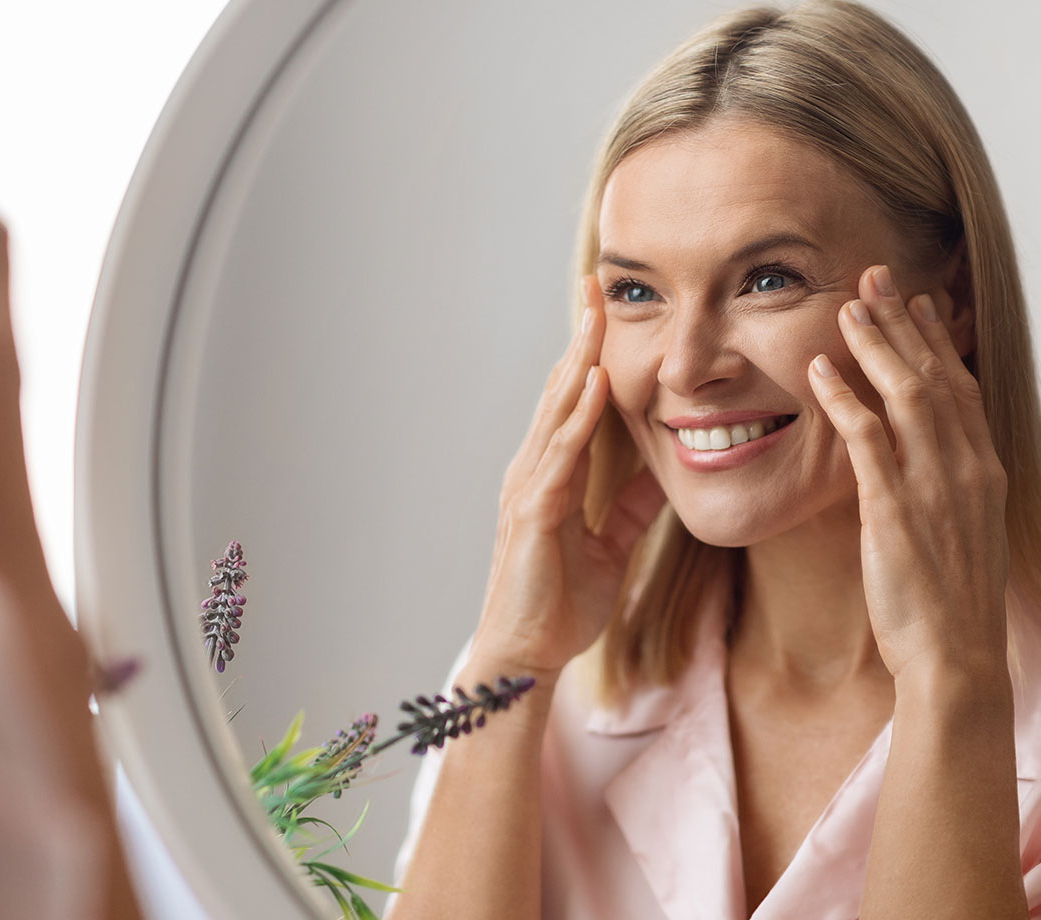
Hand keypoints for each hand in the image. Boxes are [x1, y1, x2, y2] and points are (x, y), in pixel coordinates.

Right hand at [469, 276, 666, 681]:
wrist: (526, 655)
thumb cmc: (561, 603)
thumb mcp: (611, 547)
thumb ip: (630, 508)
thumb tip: (660, 475)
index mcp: (550, 477)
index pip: (572, 404)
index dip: (591, 357)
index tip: (609, 314)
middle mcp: (533, 471)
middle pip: (560, 392)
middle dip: (581, 339)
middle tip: (598, 285)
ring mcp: (530, 489)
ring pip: (557, 412)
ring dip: (579, 361)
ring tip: (596, 315)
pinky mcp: (535, 514)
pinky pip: (561, 455)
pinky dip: (578, 417)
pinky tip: (596, 384)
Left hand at [806, 264, 1008, 680]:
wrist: (955, 655)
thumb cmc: (947, 600)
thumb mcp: (955, 531)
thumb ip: (938, 487)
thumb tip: (912, 459)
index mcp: (982, 471)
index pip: (961, 388)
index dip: (938, 341)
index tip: (919, 302)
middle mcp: (965, 468)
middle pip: (935, 376)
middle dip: (904, 323)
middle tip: (876, 277)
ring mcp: (933, 486)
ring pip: (906, 395)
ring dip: (875, 347)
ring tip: (846, 307)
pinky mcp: (895, 509)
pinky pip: (867, 439)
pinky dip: (843, 400)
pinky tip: (818, 371)